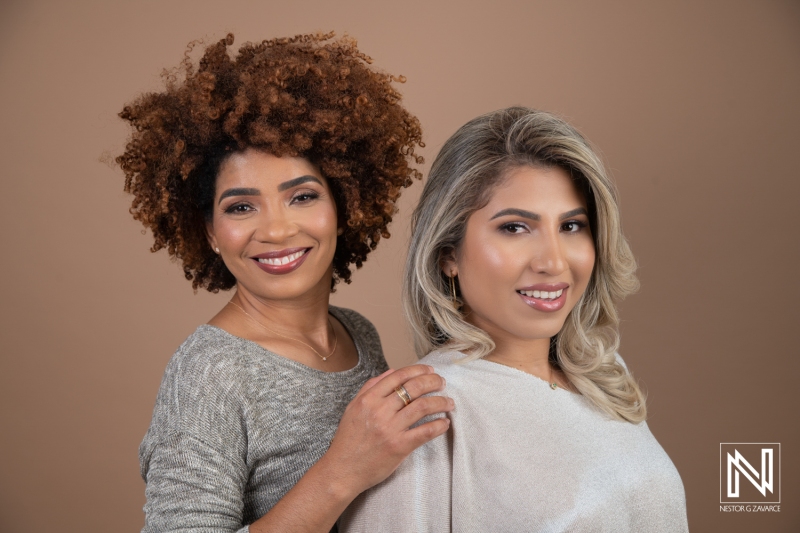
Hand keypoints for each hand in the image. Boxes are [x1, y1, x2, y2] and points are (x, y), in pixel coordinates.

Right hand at [321, 364, 453, 496]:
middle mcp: (380, 411)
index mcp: (368, 399)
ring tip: (449, 402)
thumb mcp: (353, 408)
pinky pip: (424, 432)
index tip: (430, 370)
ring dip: (441, 402)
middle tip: (442, 383)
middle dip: (433, 382)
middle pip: (414, 388)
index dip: (418, 370)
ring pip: (423, 407)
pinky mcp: (399, 447)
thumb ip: (370, 387)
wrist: (342, 470)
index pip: (398, 376)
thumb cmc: (348, 440)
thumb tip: (392, 372)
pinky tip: (445, 423)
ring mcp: (390, 429)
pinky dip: (438, 425)